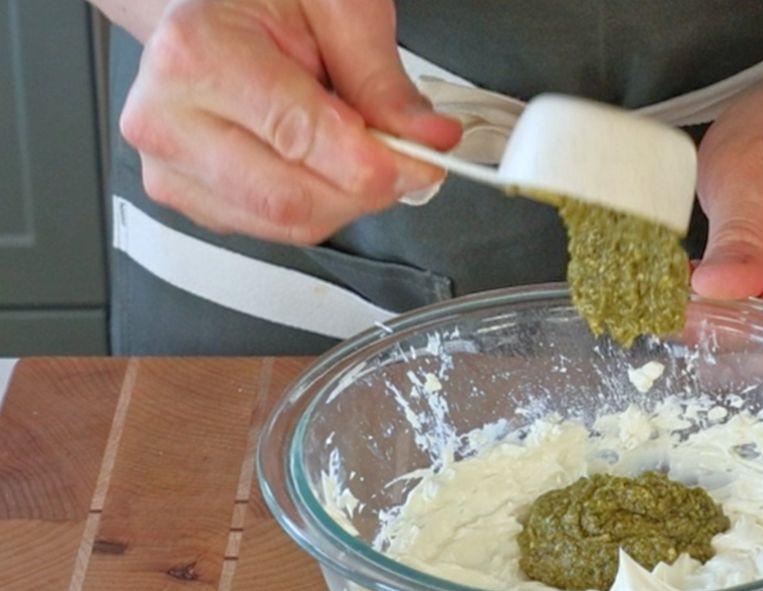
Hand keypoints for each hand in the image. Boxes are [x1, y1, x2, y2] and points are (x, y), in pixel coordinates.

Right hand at [119, 0, 461, 243]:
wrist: (211, 7)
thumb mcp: (335, 7)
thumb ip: (381, 77)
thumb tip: (428, 138)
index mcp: (196, 56)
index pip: (300, 140)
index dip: (379, 163)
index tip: (425, 158)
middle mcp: (169, 120)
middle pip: (293, 200)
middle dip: (368, 189)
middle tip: (407, 159)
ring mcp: (174, 168)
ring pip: (289, 226)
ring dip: (347, 200)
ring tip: (356, 146)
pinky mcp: (193, 201)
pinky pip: (277, 230)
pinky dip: (321, 206)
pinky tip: (322, 162)